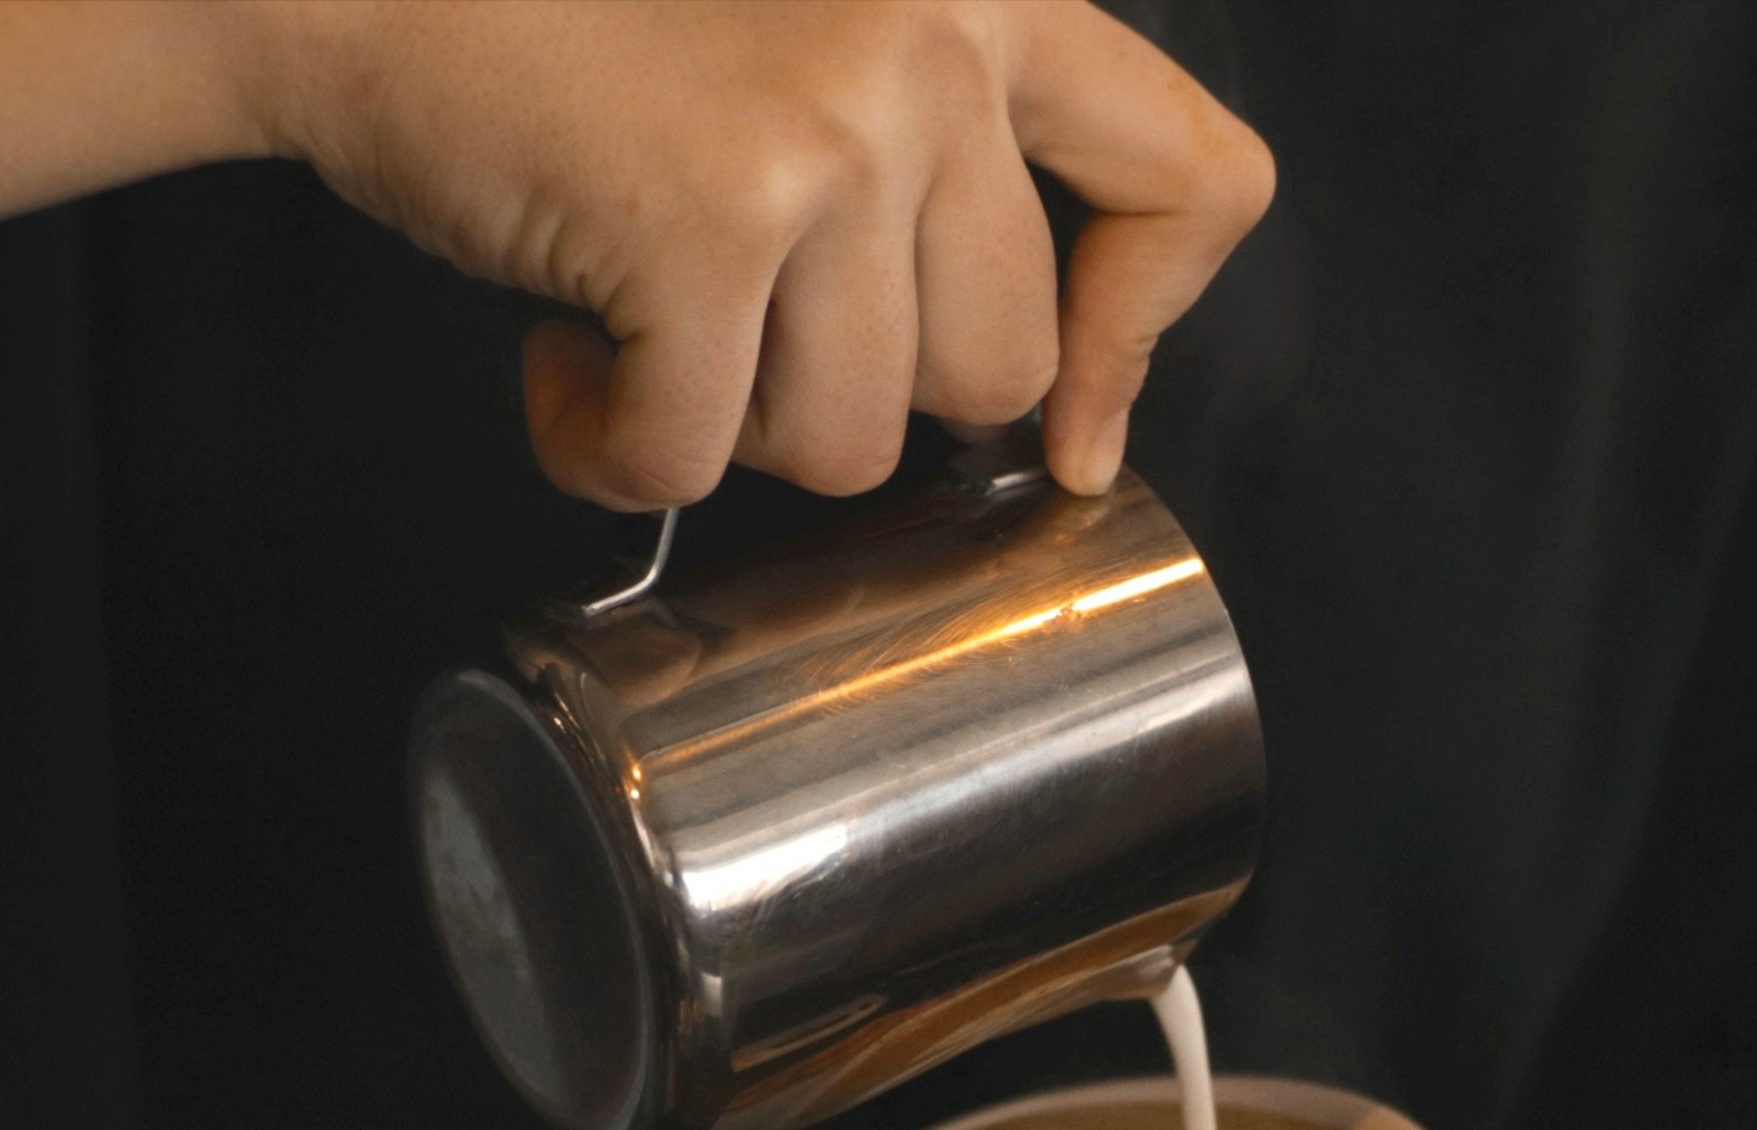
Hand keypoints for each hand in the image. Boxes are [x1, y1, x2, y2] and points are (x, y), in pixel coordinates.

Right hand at [253, 0, 1273, 504]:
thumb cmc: (578, 43)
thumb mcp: (816, 64)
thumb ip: (946, 180)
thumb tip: (1060, 421)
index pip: (1194, 181)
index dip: (1138, 338)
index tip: (1074, 431)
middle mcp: (936, 40)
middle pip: (992, 372)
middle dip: (851, 394)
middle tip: (732, 315)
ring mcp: (832, 127)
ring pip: (847, 445)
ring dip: (721, 427)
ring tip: (635, 313)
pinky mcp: (711, 216)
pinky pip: (691, 460)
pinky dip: (604, 446)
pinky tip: (561, 349)